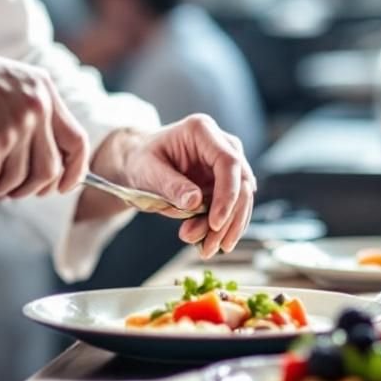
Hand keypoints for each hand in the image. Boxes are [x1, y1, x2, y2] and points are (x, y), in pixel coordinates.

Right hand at [0, 36, 88, 198]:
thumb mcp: (6, 85)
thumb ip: (31, 116)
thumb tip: (47, 170)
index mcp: (43, 89)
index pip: (76, 140)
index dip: (73, 172)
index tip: (62, 188)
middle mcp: (36, 107)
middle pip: (50, 170)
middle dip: (30, 189)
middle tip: (7, 188)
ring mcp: (16, 127)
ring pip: (20, 182)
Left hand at [96, 116, 255, 259]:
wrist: (138, 162)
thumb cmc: (141, 160)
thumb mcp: (147, 171)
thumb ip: (170, 185)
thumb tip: (194, 203)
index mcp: (202, 131)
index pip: (229, 162)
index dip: (227, 195)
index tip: (215, 223)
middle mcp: (221, 144)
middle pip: (242, 183)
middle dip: (229, 219)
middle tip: (210, 246)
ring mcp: (227, 164)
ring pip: (242, 199)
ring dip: (228, 228)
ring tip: (205, 249)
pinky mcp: (225, 183)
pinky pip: (234, 207)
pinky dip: (224, 228)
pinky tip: (208, 244)